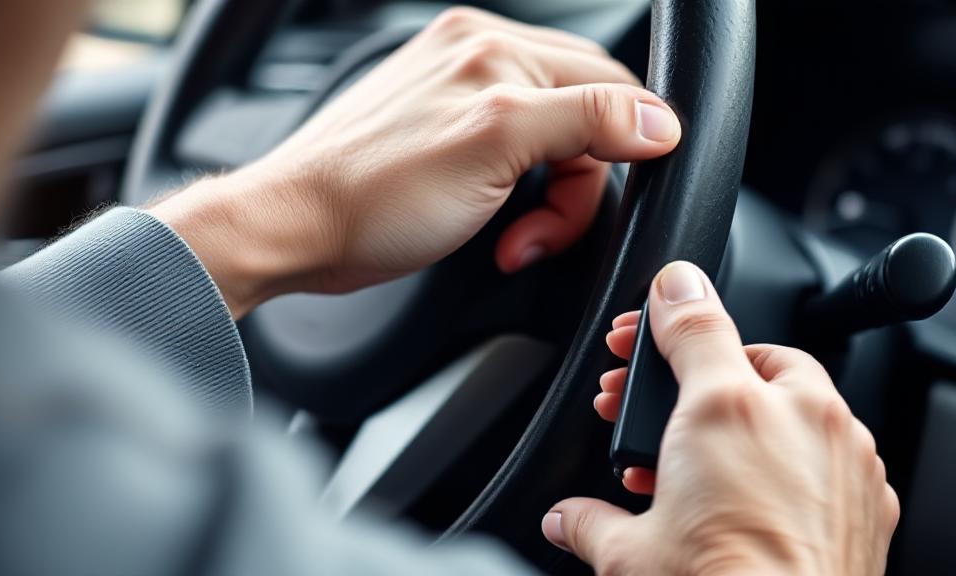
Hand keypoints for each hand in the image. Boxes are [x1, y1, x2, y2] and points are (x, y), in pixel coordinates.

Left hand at [148, 7, 680, 317]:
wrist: (298, 230)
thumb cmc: (375, 197)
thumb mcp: (495, 148)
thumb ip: (585, 119)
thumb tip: (657, 119)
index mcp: (491, 46)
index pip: (606, 82)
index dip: (627, 146)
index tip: (626, 195)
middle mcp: (475, 59)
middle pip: (581, 117)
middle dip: (576, 187)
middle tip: (543, 233)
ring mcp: (455, 97)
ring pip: (549, 147)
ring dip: (547, 203)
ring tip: (515, 240)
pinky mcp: (442, 137)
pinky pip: (513, 164)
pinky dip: (518, 202)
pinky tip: (496, 228)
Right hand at [541, 262, 899, 574]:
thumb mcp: (630, 554)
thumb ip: (588, 517)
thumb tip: (565, 516)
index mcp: (727, 410)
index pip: (694, 322)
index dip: (662, 311)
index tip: (653, 308)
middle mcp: (798, 419)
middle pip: (750, 354)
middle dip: (701, 367)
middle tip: (659, 398)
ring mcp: (845, 456)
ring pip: (799, 397)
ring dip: (753, 405)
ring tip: (704, 451)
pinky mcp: (872, 497)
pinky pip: (834, 447)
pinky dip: (799, 451)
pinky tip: (760, 487)